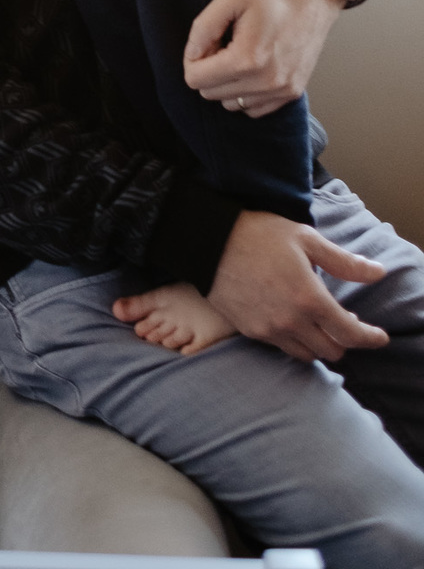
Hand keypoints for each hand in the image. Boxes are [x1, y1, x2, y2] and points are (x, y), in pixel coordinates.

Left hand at [183, 0, 344, 117]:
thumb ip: (203, 27)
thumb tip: (191, 55)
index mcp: (247, 59)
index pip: (196, 80)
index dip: (193, 59)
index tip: (208, 42)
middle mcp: (266, 82)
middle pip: (210, 93)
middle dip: (209, 70)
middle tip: (224, 44)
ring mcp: (282, 91)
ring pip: (230, 104)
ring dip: (227, 83)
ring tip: (239, 54)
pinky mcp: (292, 93)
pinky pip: (253, 109)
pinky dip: (245, 92)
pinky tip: (252, 68)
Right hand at [202, 209, 386, 362]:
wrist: (208, 241)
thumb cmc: (258, 233)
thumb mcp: (305, 239)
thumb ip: (344, 262)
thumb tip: (377, 273)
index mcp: (310, 298)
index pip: (350, 333)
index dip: (370, 337)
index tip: (379, 336)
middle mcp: (292, 321)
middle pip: (332, 350)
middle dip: (344, 339)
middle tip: (343, 321)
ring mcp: (269, 330)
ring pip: (308, 354)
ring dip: (319, 343)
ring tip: (318, 324)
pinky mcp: (250, 331)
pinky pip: (282, 348)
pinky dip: (295, 341)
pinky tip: (293, 322)